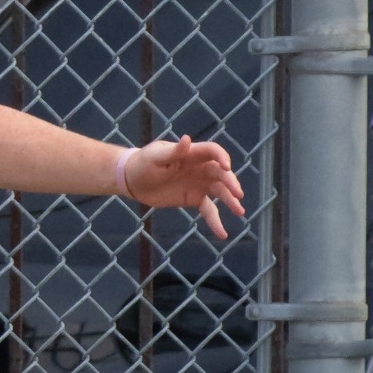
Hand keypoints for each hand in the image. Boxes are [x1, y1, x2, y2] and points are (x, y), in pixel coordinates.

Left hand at [121, 134, 246, 238]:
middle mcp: (200, 168)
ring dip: (230, 201)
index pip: (213, 152)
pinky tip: (222, 233)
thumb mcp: (156, 157)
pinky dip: (215, 221)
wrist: (133, 180)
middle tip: (238, 194)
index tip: (226, 168)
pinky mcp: (194, 199)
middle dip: (231, 183)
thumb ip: (173, 151)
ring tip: (240, 212)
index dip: (222, 157)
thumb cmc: (143, 163)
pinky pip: (208, 210)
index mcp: (192, 154)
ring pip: (219, 192)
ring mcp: (199, 184)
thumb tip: (187, 139)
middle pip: (221, 173)